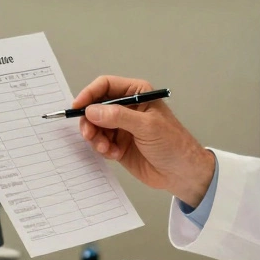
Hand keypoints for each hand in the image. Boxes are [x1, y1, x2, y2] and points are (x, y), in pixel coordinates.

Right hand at [74, 75, 215, 206]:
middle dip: (90, 120)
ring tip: (106, 148)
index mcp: (137, 94)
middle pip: (96, 106)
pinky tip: (115, 154)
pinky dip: (103, 148)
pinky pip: (100, 142)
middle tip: (89, 134)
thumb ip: (118, 116)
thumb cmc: (174, 144)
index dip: (90, 94)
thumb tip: (93, 110)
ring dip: (96, 137)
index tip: (78, 106)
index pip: (106, 86)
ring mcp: (122, 127)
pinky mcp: (119, 144)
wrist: (182, 173)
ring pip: (95, 126)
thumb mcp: (146, 127)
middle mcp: (128, 108)